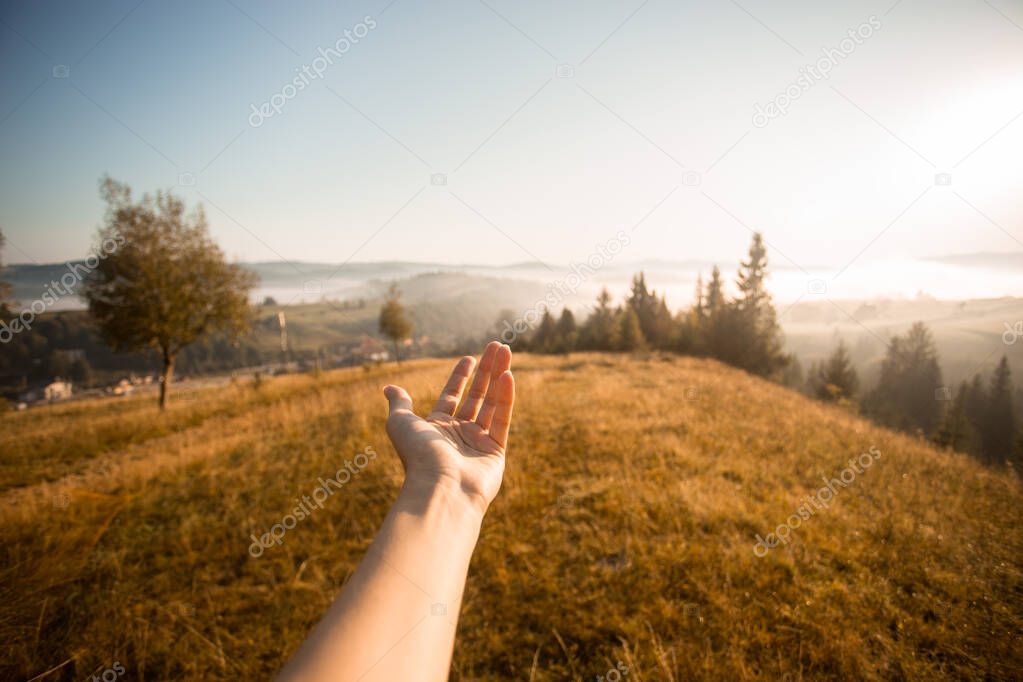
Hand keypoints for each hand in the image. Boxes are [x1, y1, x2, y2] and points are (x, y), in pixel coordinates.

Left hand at [383, 342, 514, 513]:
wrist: (440, 487)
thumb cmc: (418, 455)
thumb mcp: (400, 423)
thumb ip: (400, 404)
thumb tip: (388, 388)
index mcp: (438, 428)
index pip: (452, 396)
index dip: (461, 376)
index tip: (470, 358)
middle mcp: (459, 434)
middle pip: (476, 395)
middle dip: (486, 370)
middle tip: (497, 346)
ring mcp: (478, 443)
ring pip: (492, 402)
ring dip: (499, 375)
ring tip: (506, 350)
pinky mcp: (496, 451)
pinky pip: (502, 418)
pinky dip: (505, 396)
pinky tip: (508, 374)